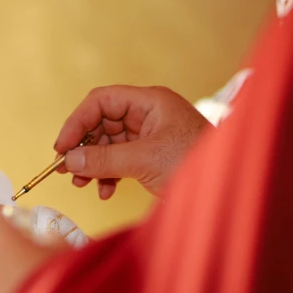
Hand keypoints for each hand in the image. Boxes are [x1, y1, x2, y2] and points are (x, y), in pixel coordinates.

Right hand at [55, 85, 211, 197]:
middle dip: (83, 147)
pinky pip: (118, 161)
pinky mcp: (151, 157)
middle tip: (65, 168)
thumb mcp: (144, 161)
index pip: (101, 101)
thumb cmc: (197, 166)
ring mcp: (149, 137)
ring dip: (91, 164)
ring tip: (81, 184)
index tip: (62, 147)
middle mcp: (148, 115)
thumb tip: (68, 160)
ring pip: (107, 144)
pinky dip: (107, 175)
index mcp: (150, 102)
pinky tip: (104, 191)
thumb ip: (103, 159)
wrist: (229, 192)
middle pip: (101, 123)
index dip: (77, 121)